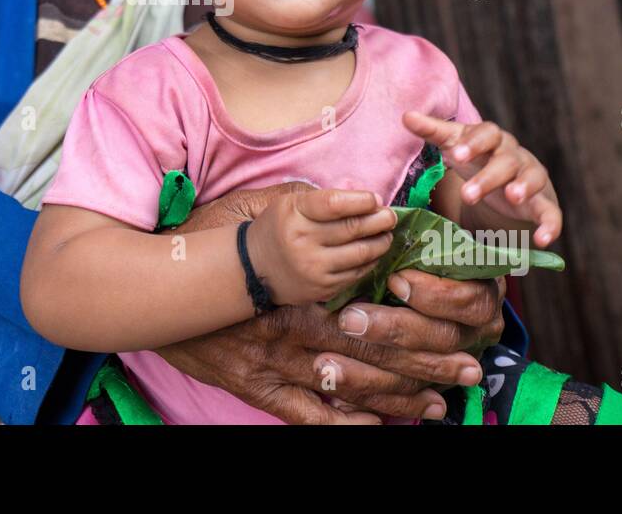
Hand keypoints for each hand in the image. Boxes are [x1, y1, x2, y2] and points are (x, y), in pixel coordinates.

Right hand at [162, 183, 501, 423]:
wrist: (151, 290)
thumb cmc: (203, 245)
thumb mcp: (249, 211)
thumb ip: (299, 205)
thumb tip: (348, 195)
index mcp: (299, 289)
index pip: (372, 307)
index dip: (418, 316)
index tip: (457, 319)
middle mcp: (292, 332)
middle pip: (373, 352)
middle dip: (427, 362)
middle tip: (470, 369)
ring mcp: (273, 366)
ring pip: (348, 388)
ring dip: (399, 397)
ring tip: (441, 403)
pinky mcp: (253, 387)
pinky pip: (304, 415)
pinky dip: (342, 423)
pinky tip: (376, 425)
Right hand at [245, 187, 396, 305]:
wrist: (253, 267)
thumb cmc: (279, 227)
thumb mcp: (290, 203)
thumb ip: (324, 199)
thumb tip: (368, 201)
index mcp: (293, 213)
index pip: (335, 203)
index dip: (361, 200)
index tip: (375, 200)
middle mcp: (302, 241)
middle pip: (352, 228)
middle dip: (379, 220)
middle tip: (390, 216)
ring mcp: (313, 268)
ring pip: (360, 253)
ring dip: (381, 242)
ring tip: (387, 234)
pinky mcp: (322, 288)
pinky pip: (356, 274)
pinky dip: (371, 262)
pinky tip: (374, 253)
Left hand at [402, 111, 562, 246]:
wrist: (508, 185)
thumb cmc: (478, 160)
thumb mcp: (456, 146)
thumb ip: (434, 132)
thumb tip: (406, 116)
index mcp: (492, 140)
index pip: (486, 134)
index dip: (473, 144)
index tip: (456, 156)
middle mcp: (515, 156)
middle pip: (506, 160)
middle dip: (488, 177)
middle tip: (467, 195)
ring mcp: (532, 178)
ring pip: (532, 178)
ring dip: (523, 187)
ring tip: (513, 197)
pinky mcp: (544, 204)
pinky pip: (552, 213)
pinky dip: (550, 225)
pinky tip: (542, 239)